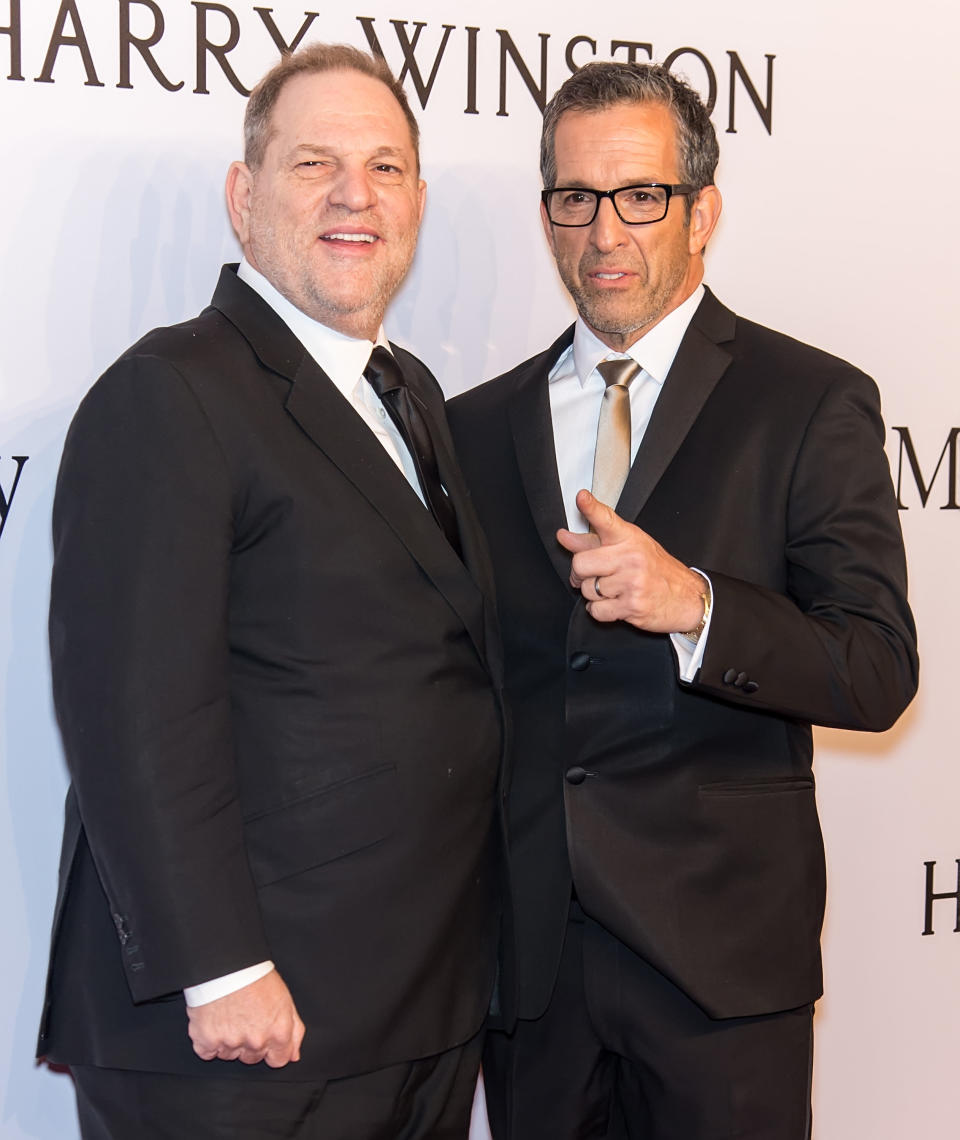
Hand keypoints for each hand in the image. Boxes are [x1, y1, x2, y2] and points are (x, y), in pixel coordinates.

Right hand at [187, 969, 304, 1068]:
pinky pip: (207, 1052)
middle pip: (253, 1058)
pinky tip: (214, 1022)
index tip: (265, 1037)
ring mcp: (230, 1043)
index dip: (272, 1049)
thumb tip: (293, 1054)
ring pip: (229, 1055)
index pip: (279, 1060)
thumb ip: (294, 1030)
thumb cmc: (256, 976)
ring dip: (229, 1042)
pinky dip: (208, 1041)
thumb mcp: (285, 999)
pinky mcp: (206, 1041)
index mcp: (278, 1033)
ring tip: (229, 1016)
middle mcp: (255, 1042)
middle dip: (250, 1043)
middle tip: (245, 1019)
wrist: (227, 964)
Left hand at [557, 490, 705, 632]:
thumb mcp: (629, 548)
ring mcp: (632, 581)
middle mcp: (630, 557)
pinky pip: (596, 610)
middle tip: (592, 575)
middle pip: (581, 564)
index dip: (591, 508)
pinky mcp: (632, 605)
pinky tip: (614, 604)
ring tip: (613, 590)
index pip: (606, 519)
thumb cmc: (656, 570)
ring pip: (587, 590)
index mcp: (629, 538)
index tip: (581, 498)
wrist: (688, 597)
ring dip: (594, 594)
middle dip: (580, 574)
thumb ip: (593, 542)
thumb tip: (563, 537)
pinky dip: (600, 611)